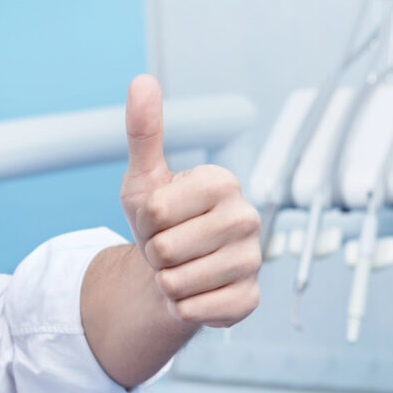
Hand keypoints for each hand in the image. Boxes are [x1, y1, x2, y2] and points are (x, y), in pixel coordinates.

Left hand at [121, 74, 260, 327]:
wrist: (174, 270)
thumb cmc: (160, 221)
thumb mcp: (144, 179)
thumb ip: (144, 132)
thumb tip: (141, 80)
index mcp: (222, 183)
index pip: (155, 212)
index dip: (144, 221)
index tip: (158, 218)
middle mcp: (246, 218)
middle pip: (164, 249)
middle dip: (153, 255)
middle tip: (167, 248)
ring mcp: (252, 260)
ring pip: (177, 284)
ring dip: (165, 283)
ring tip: (178, 269)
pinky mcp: (248, 299)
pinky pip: (194, 311)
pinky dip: (182, 308)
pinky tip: (194, 293)